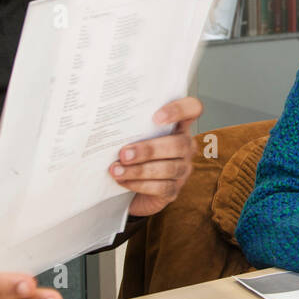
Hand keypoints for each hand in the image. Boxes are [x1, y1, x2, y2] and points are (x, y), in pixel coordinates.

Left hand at [109, 96, 202, 216]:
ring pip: (169, 168)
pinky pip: (161, 188)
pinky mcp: (174, 190)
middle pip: (179, 144)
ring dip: (139, 170)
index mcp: (178, 125)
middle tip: (124, 154)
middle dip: (149, 149)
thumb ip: (129, 127)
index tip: (155, 118)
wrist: (127, 188)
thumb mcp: (131, 136)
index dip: (179, 110)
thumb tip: (105, 122)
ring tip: (116, 170)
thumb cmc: (129, 153)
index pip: (192, 108)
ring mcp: (182, 169)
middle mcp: (185, 146)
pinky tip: (123, 181)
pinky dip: (140, 184)